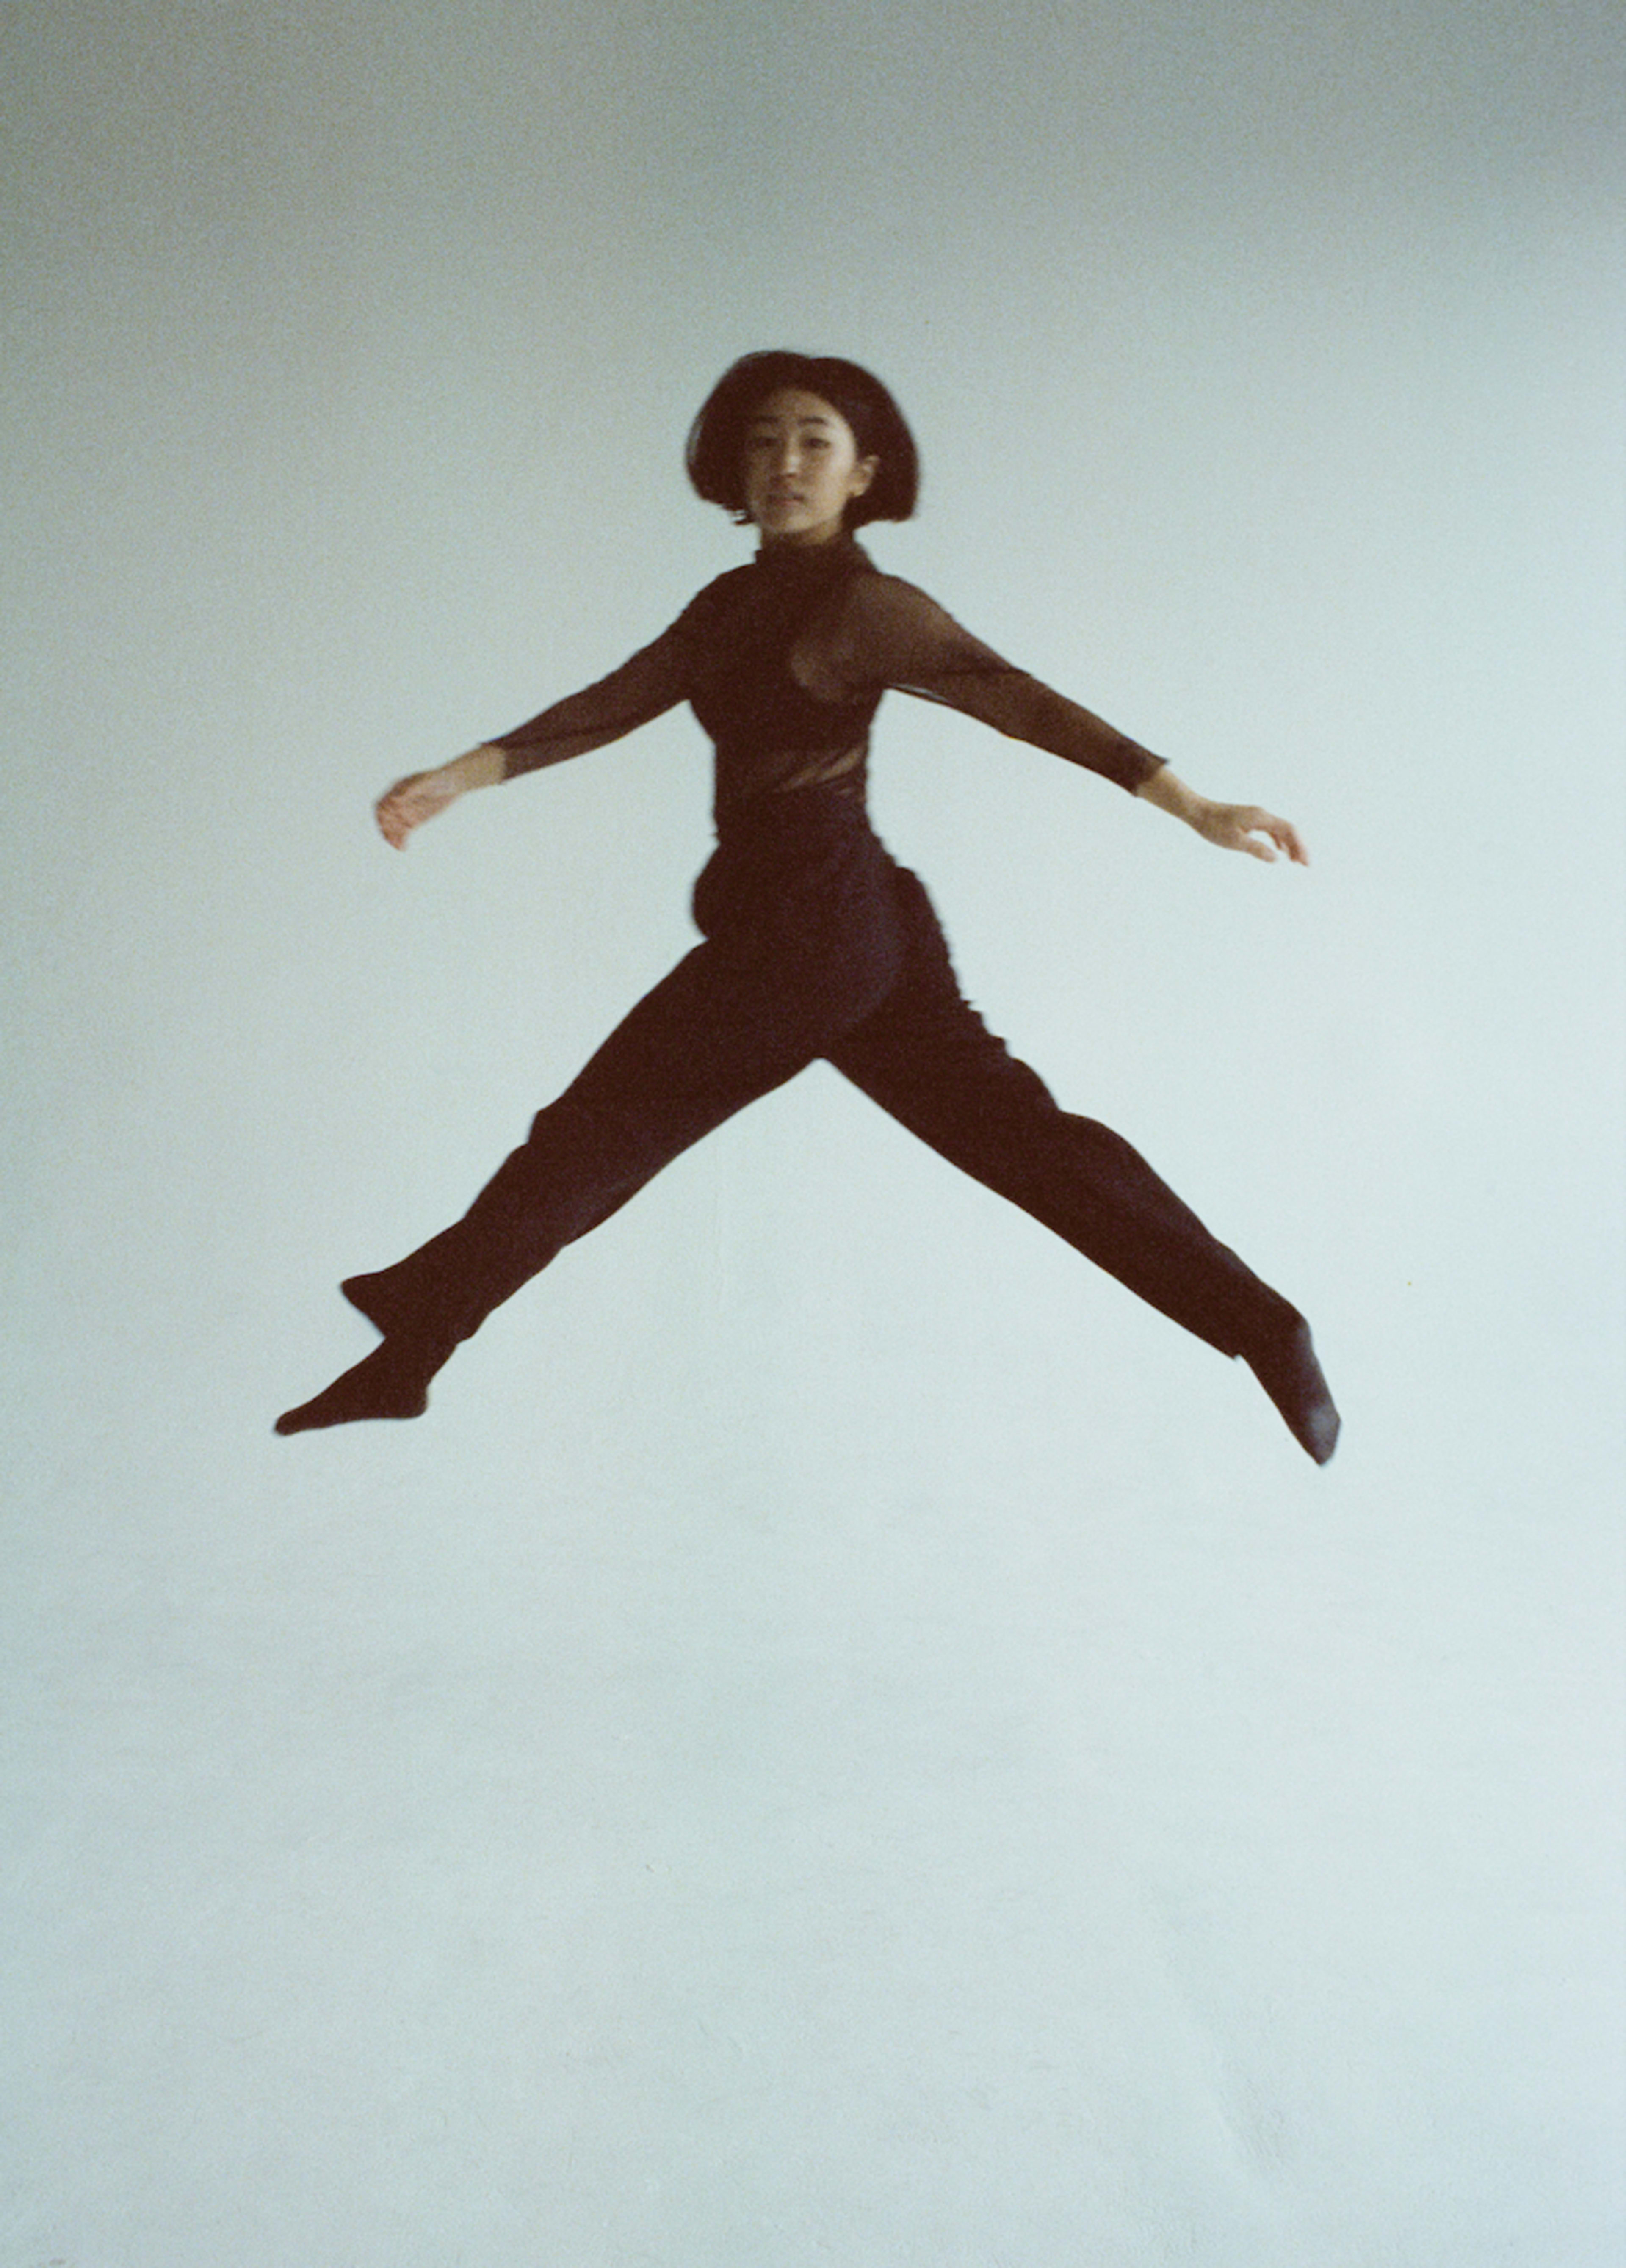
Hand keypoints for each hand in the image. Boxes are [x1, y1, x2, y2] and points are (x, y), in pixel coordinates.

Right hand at [375, 767, 463, 848]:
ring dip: (392, 838)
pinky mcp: (414, 821)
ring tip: (398, 846)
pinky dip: (401, 841)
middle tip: (393, 837)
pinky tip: (403, 848)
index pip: (382, 805)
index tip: (390, 821)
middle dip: (387, 828)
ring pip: (393, 828)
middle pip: (385, 819)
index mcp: (396, 790)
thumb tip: (394, 800)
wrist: (453, 784)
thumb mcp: (426, 782)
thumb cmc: (439, 779)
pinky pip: (404, 833)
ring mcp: (406, 812)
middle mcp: (398, 802)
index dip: (382, 814)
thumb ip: (410, 790)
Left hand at [1189, 799, 1307, 864]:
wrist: (1199, 812)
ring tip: (1295, 861)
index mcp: (1261, 818)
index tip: (1305, 862)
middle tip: (1305, 865)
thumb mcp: (1235, 841)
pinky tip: (1279, 851)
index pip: (1289, 830)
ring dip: (1290, 844)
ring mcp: (1257, 816)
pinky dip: (1278, 841)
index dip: (1300, 846)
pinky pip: (1271, 830)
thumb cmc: (1214, 826)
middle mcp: (1262, 815)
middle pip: (1288, 829)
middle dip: (1299, 847)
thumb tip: (1276, 858)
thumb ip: (1256, 849)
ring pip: (1280, 830)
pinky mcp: (1251, 819)